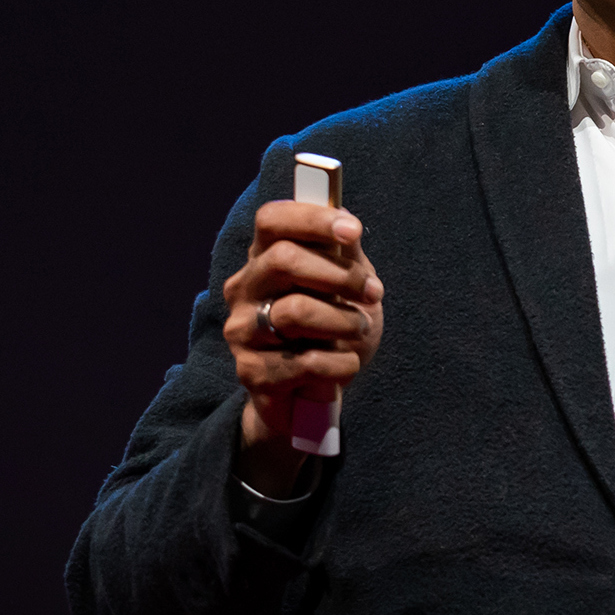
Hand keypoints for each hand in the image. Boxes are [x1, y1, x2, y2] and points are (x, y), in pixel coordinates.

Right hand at [223, 200, 383, 494]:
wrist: (312, 395)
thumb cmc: (330, 330)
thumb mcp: (344, 286)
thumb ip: (344, 254)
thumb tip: (346, 220)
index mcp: (264, 258)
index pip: (271, 220)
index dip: (312, 219)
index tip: (353, 231)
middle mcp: (244, 289)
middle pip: (283, 259)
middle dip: (339, 275)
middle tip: (372, 292)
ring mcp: (242, 331)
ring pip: (294, 312)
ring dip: (344, 321)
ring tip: (360, 329)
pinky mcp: (250, 372)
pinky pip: (305, 362)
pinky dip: (341, 364)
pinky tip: (347, 364)